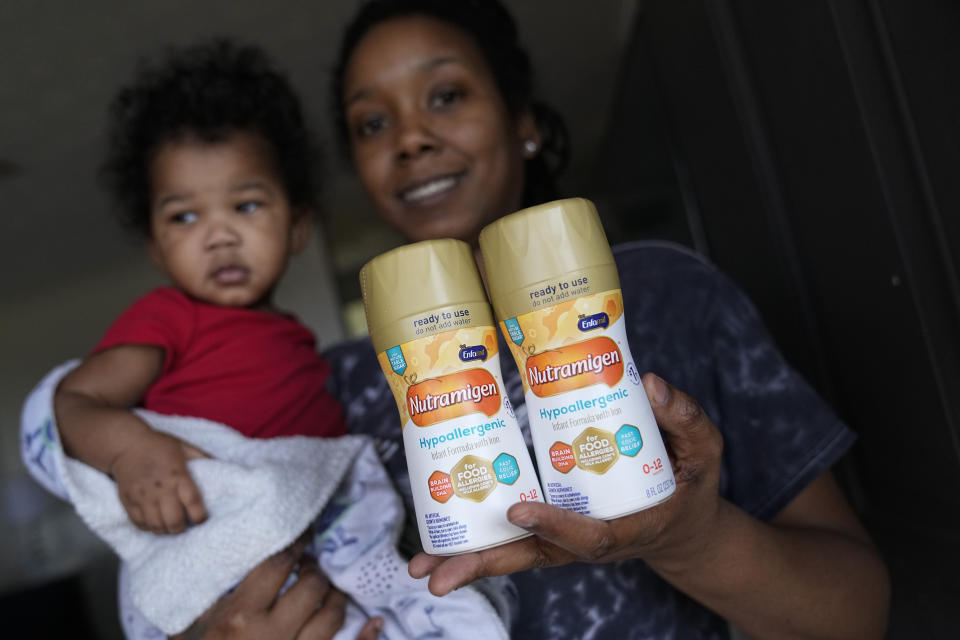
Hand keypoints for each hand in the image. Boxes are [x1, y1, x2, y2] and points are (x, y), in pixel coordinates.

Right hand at [110, 430, 207, 533]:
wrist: (126, 444)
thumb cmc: (160, 445)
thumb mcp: (185, 447)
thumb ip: (204, 458)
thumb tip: (227, 466)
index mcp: (177, 475)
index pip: (192, 502)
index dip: (200, 516)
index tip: (202, 519)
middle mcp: (160, 488)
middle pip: (173, 521)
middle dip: (181, 527)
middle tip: (184, 524)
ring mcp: (142, 497)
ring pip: (156, 526)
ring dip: (165, 530)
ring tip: (170, 524)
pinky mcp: (127, 501)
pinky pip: (140, 524)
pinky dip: (149, 527)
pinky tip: (155, 521)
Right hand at [173, 540, 383, 639]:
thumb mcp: (196, 622)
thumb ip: (217, 591)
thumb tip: (237, 554)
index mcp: (242, 615)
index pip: (278, 566)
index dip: (294, 544)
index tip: (302, 535)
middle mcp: (272, 634)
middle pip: (311, 588)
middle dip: (315, 571)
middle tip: (311, 565)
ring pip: (331, 618)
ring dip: (335, 598)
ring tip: (329, 590)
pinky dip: (365, 638)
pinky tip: (375, 624)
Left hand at [408, 373, 724, 593]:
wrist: (685, 525)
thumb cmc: (692, 485)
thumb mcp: (705, 452)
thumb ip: (686, 419)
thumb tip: (652, 384)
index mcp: (630, 527)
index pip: (591, 536)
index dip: (557, 525)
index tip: (521, 511)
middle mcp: (590, 539)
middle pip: (534, 557)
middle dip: (486, 565)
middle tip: (438, 575)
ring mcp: (569, 538)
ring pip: (516, 553)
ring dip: (470, 562)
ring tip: (421, 568)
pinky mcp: (555, 528)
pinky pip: (516, 539)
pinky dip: (481, 544)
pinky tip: (439, 545)